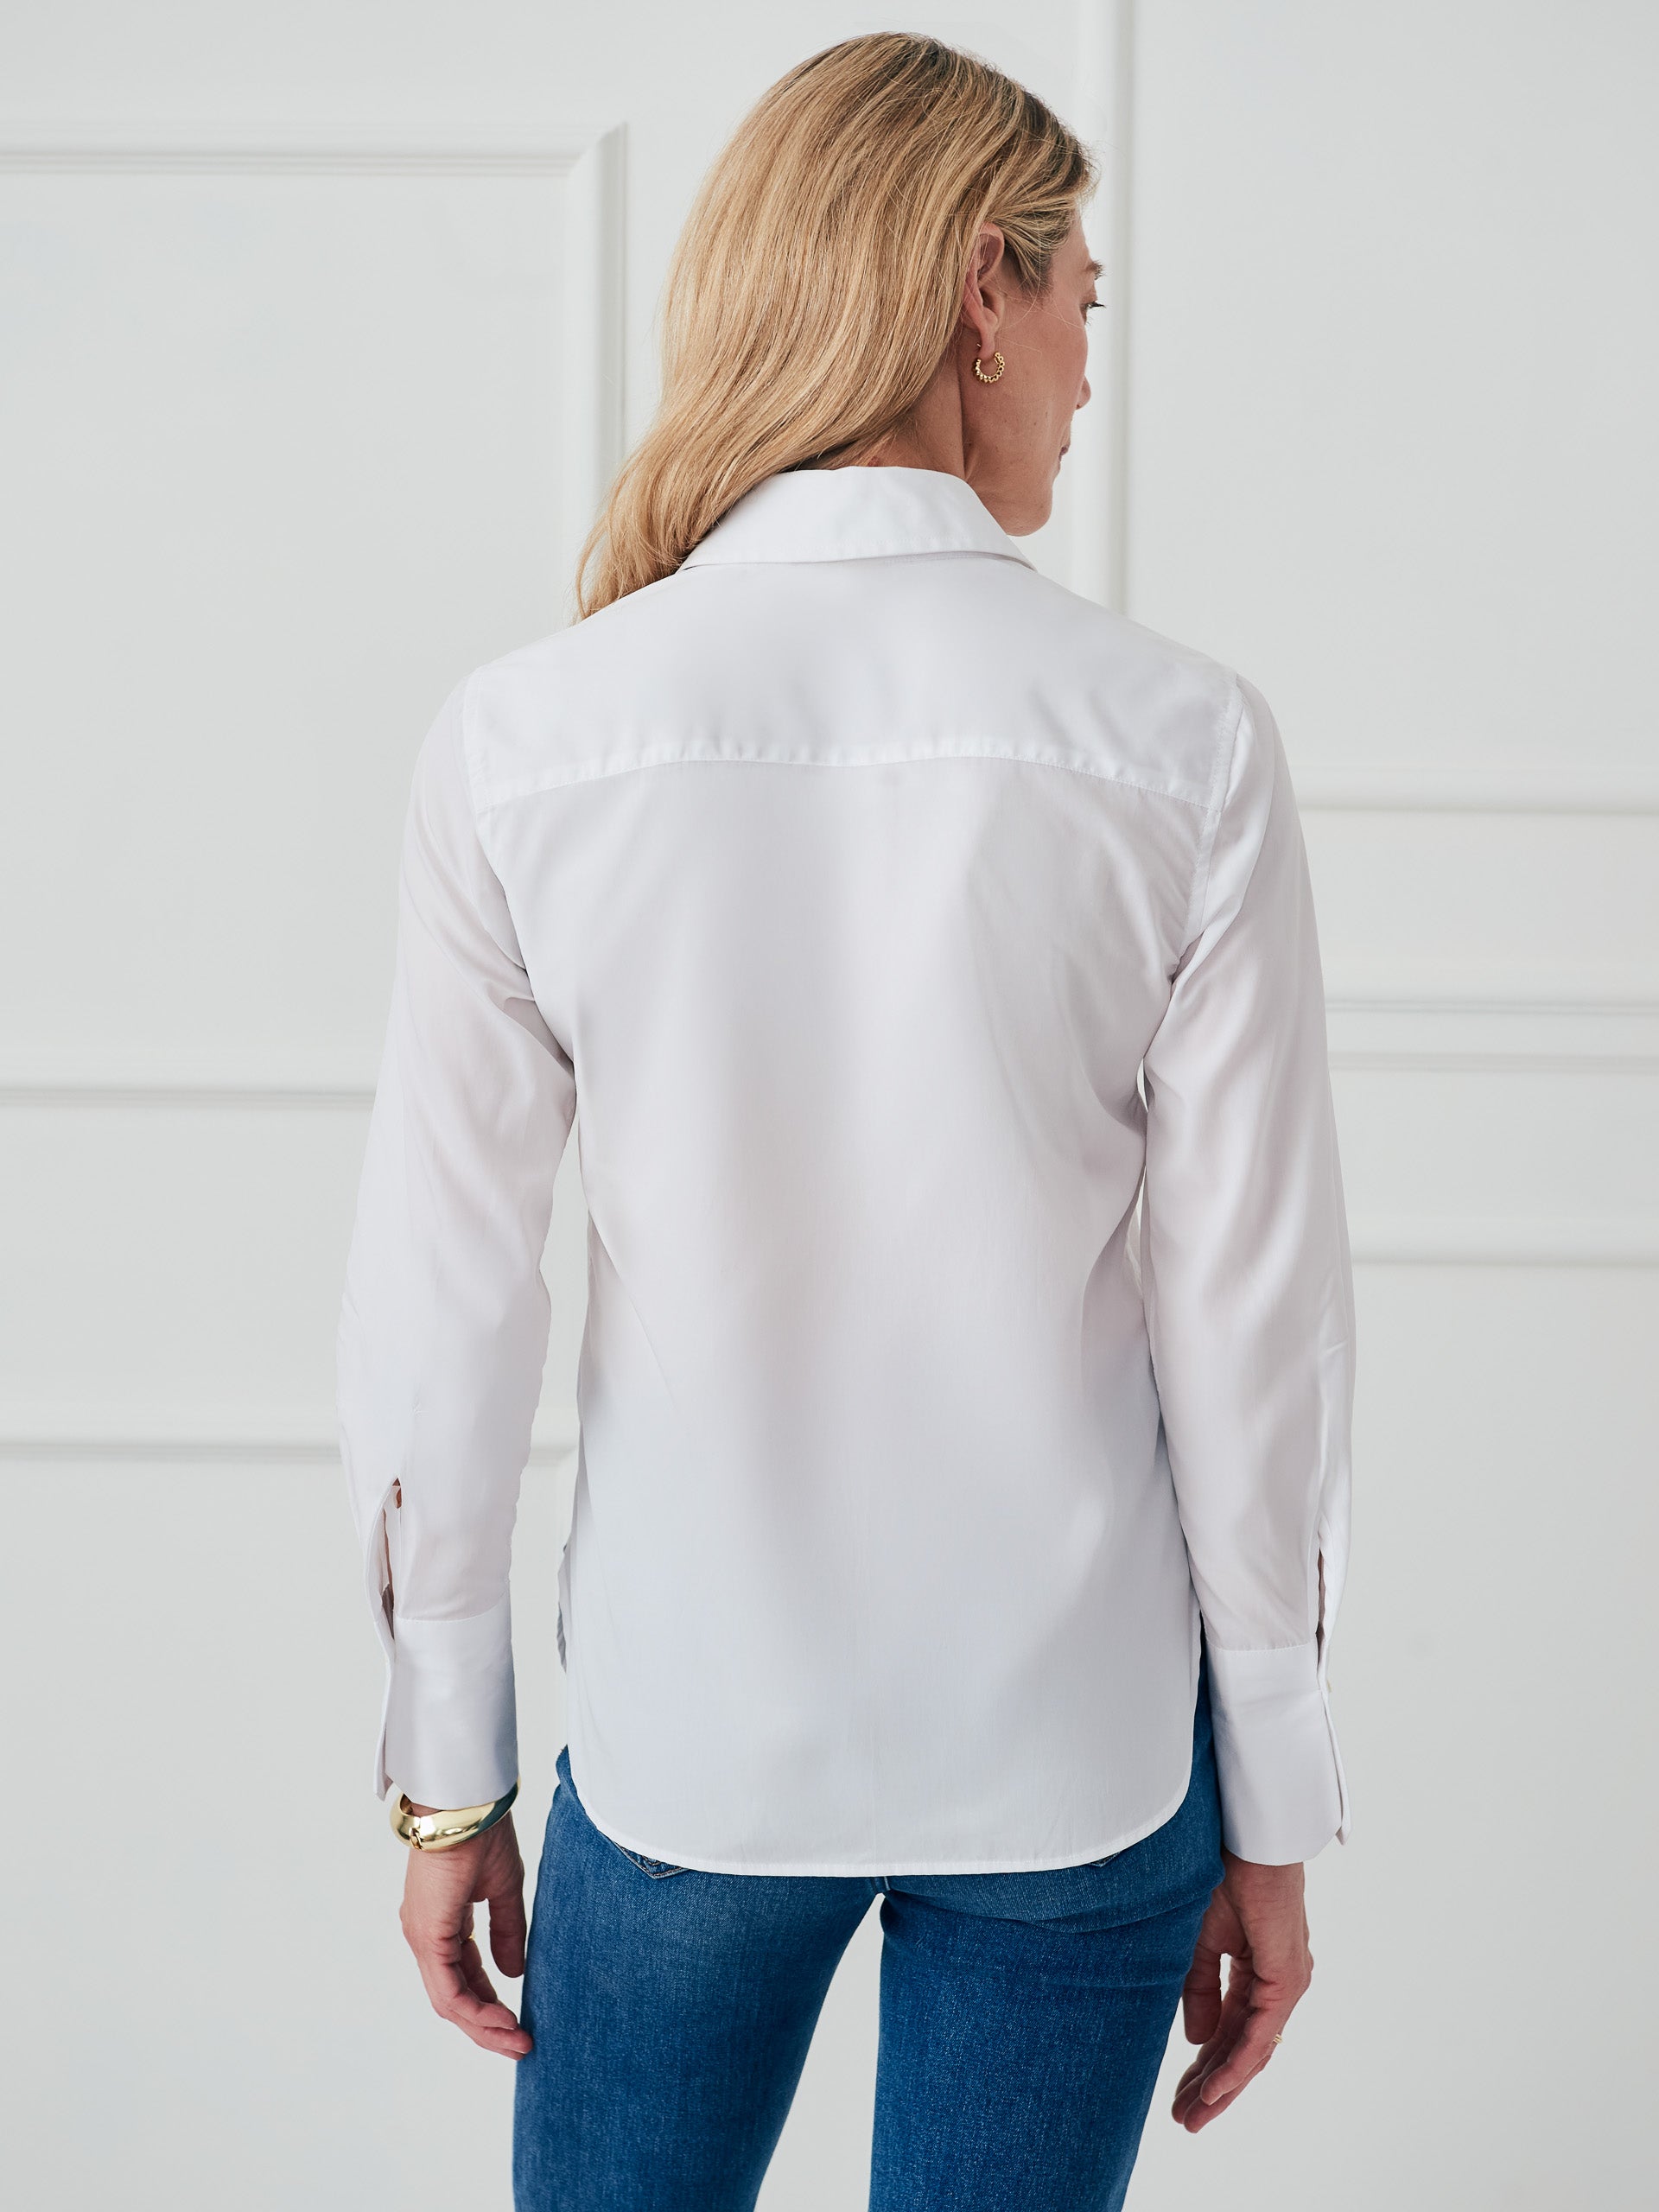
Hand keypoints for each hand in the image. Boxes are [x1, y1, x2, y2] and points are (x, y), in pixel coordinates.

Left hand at [399, 1808, 532, 2058]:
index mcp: (441, 1922)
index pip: (462, 1977)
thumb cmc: (482, 1833)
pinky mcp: (428, 1937)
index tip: (517, 2022)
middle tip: (519, 2045)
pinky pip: (448, 1989)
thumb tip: (513, 1972)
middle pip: (453, 1998)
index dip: (488, 2003)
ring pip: (449, 2001)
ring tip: (516, 2040)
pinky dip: (474, 2010)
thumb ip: (506, 1931)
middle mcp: (426, 1936)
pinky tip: (500, 2021)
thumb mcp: (503, 1889)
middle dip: (486, 2026)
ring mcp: (423, 1938)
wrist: (465, 1805)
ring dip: (482, 2026)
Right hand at [1171, 1848, 1311, 2130]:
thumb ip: (1198, 1988)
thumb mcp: (1199, 1940)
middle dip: (1211, 2087)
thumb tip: (1197, 2039)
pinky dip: (1236, 2065)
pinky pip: (1259, 2036)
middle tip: (1183, 2119)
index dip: (1204, 2064)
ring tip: (1194, 2118)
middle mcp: (1277, 1985)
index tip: (1180, 2093)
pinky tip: (1215, 2090)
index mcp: (1257, 1971)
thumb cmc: (1224, 1872)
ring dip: (1222, 2087)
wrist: (1246, 1837)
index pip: (1230, 2031)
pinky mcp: (1286, 1981)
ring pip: (1253, 2051)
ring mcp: (1285, 1984)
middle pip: (1242, 2049)